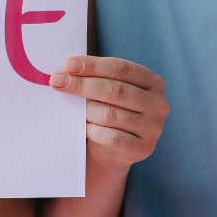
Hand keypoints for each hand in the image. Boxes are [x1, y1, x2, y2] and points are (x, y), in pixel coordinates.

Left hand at [49, 56, 167, 169]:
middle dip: (83, 85)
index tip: (68, 65)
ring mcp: (154, 128)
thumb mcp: (107, 91)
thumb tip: (67, 69)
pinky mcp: (143, 149)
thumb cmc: (107, 112)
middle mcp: (159, 104)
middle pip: (116, 90)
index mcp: (153, 82)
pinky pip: (112, 138)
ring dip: (86, 110)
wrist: (111, 151)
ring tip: (70, 108)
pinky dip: (93, 131)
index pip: (122, 68)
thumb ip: (95, 77)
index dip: (94, 66)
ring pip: (112, 115)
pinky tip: (83, 127)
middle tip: (57, 82)